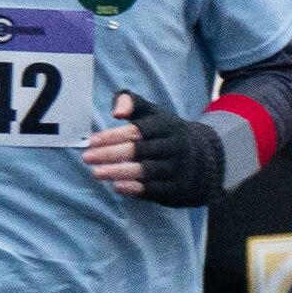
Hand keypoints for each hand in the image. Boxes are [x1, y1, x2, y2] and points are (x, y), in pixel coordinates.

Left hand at [89, 94, 229, 205]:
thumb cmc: (166, 134)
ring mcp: (179, 169)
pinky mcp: (178, 188)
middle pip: (140, 150)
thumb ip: (131, 103)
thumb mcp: (153, 114)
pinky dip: (136, 189)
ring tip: (96, 173)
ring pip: (146, 171)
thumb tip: (117, 112)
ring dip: (119, 172)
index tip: (91, 141)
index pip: (138, 131)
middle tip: (87, 158)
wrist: (204, 159)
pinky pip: (156, 189)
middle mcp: (176, 147)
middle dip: (111, 154)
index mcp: (168, 126)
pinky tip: (118, 186)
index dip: (113, 136)